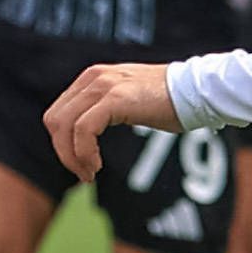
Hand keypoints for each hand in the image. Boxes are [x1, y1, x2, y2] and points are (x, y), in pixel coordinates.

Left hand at [44, 61, 182, 177]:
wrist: (197, 92)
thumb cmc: (169, 102)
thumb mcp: (128, 100)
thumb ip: (105, 109)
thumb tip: (88, 135)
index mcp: (92, 78)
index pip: (58, 113)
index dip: (62, 143)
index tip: (81, 164)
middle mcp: (93, 78)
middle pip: (54, 120)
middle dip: (63, 153)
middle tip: (84, 174)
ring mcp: (102, 86)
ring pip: (64, 127)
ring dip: (72, 157)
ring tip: (89, 174)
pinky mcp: (114, 99)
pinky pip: (83, 131)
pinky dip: (84, 153)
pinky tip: (97, 166)